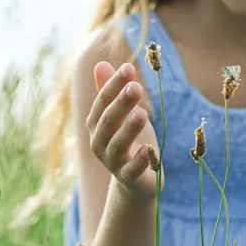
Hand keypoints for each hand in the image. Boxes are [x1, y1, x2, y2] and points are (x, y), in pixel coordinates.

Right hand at [86, 61, 163, 200]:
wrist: (134, 181)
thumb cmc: (129, 142)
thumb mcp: (122, 116)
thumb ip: (109, 93)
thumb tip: (100, 63)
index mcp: (97, 126)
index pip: (101, 103)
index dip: (112, 86)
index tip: (128, 68)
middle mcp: (99, 143)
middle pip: (107, 122)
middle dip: (120, 104)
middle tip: (136, 87)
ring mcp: (112, 162)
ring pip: (117, 145)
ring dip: (128, 130)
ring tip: (142, 114)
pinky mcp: (128, 178)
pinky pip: (131, 170)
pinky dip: (139, 161)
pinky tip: (149, 149)